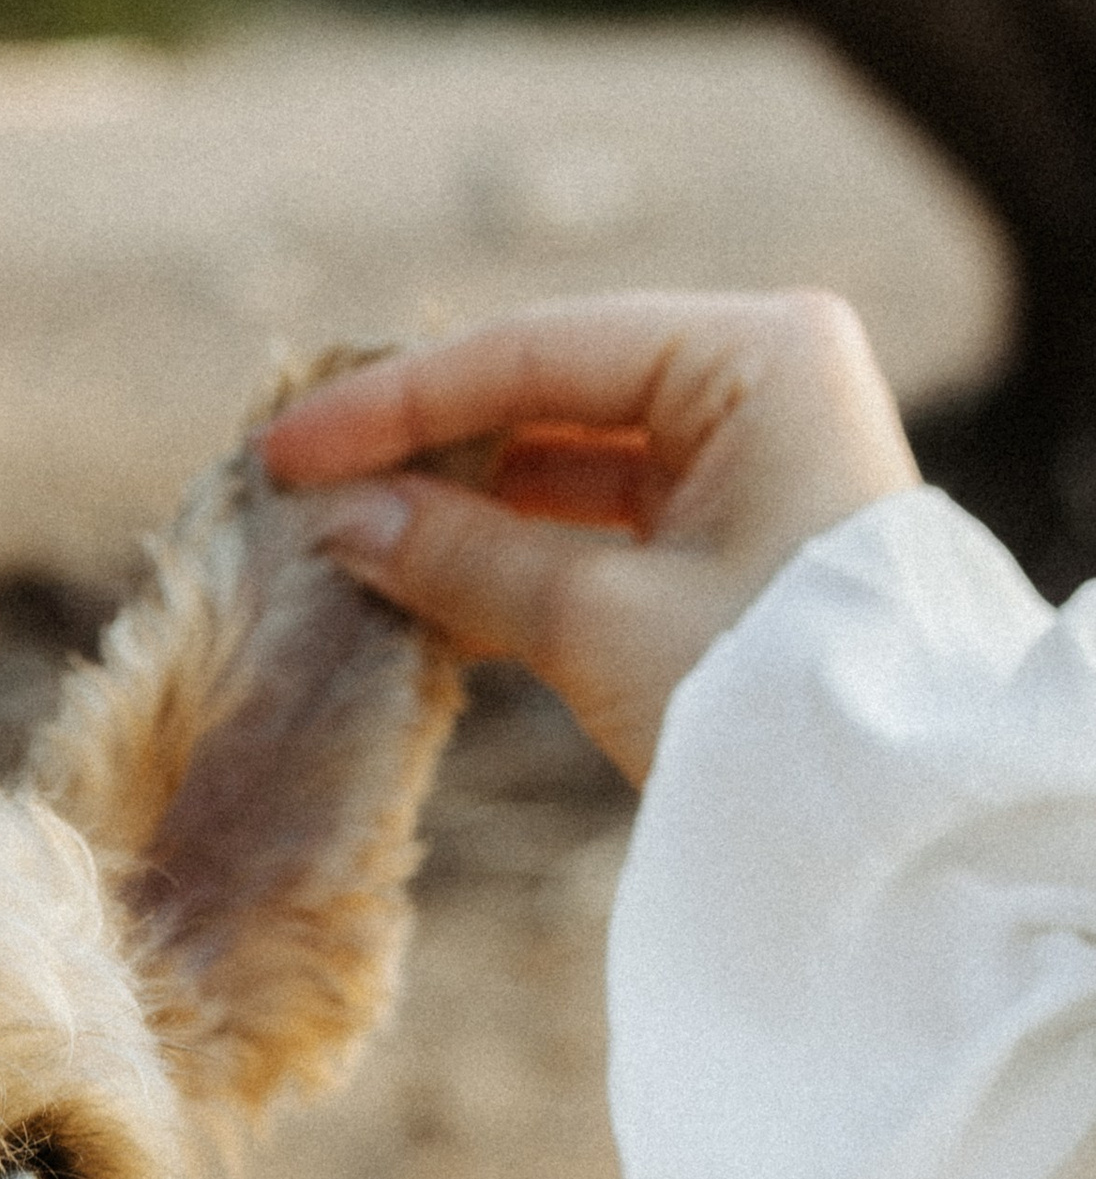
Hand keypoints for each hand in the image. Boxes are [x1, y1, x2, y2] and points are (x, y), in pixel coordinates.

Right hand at [261, 291, 920, 780]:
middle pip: (548, 392)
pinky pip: (596, 521)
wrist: (891, 828)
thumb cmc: (771, 704)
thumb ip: (461, 554)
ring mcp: (749, 457)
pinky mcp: (732, 534)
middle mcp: (759, 380)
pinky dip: (511, 552)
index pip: (539, 349)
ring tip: (346, 547)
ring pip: (565, 461)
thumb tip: (338, 523)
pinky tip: (419, 584)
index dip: (397, 402)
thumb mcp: (600, 620)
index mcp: (756, 353)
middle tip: (303, 492)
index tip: (288, 450)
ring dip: (459, 507)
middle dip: (425, 450)